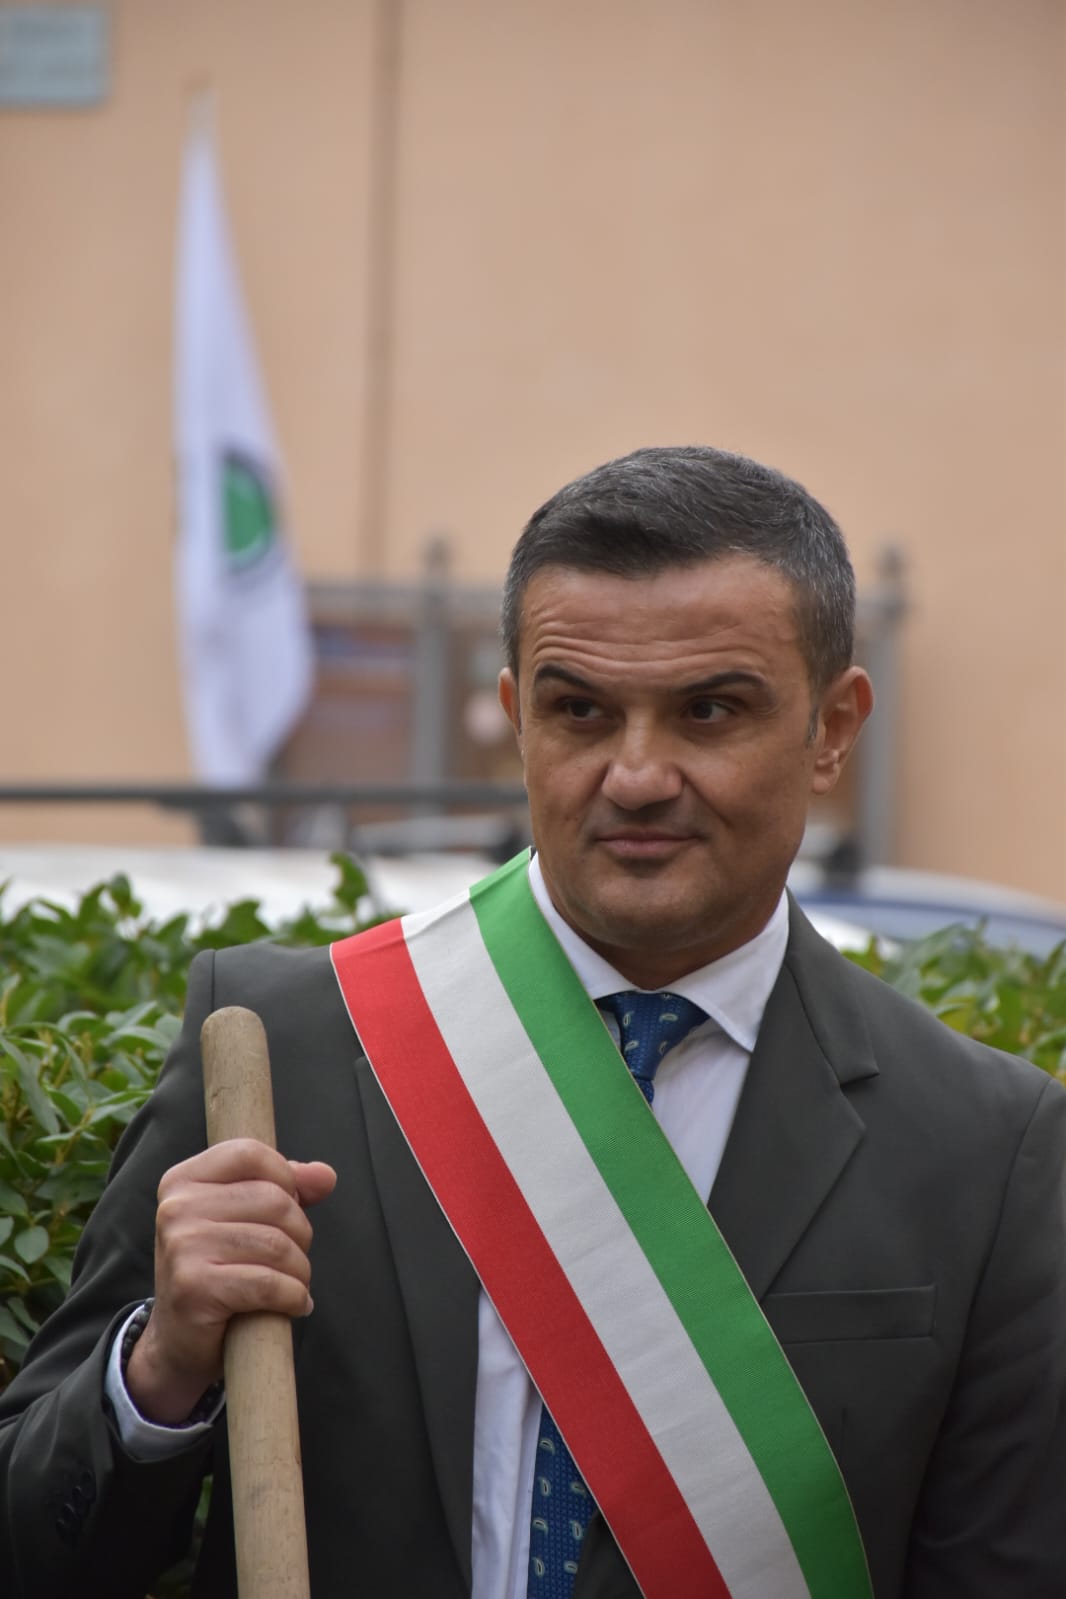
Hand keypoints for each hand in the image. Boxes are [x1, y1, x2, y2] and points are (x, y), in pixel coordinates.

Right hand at [125, 1139, 336, 1423]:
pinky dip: (294, 1296)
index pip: (250, 1153)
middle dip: (299, 1233)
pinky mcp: (195, 1287)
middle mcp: (177, 1208)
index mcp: (183, 1180)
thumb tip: (326, 1175)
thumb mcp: (243, 1219)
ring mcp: (182, 1247)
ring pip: (276, 1244)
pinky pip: (268, 1283)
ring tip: (294, 1284)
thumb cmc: (216, 1270)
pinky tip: (294, 1304)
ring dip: (299, 1270)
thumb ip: (286, 1188)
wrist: (177, 1341)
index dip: (285, 1177)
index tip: (290, 1207)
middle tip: (293, 1258)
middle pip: (273, 1200)